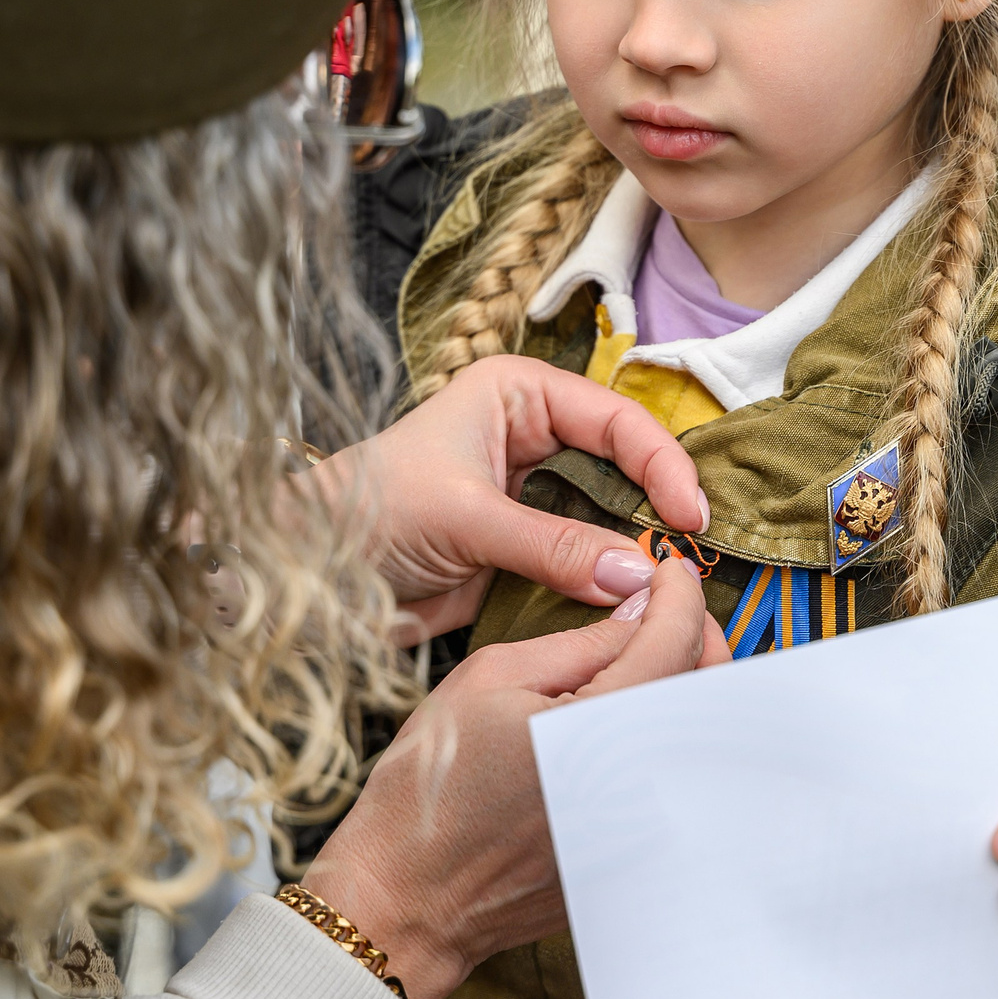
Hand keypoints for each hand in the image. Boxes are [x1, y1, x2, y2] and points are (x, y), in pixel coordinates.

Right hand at [303, 559, 728, 998]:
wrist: (412, 897)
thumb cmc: (435, 784)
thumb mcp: (491, 680)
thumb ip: (580, 642)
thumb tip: (639, 609)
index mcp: (600, 727)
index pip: (674, 639)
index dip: (677, 592)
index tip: (666, 571)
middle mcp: (641, 780)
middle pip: (709, 687)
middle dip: (697, 634)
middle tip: (664, 609)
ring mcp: (648, 825)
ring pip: (701, 734)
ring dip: (690, 685)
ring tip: (654, 655)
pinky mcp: (641, 852)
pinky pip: (679, 779)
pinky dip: (673, 736)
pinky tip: (639, 717)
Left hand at [312, 354, 710, 638]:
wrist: (305, 576)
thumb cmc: (365, 513)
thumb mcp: (466, 518)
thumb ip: (554, 545)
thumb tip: (636, 574)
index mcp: (519, 394)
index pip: (616, 420)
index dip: (661, 465)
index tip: (690, 516)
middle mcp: (534, 435)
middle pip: (624, 467)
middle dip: (658, 509)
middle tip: (692, 556)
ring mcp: (533, 494)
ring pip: (611, 517)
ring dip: (638, 550)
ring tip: (672, 585)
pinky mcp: (528, 549)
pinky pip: (585, 562)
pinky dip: (610, 584)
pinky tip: (635, 604)